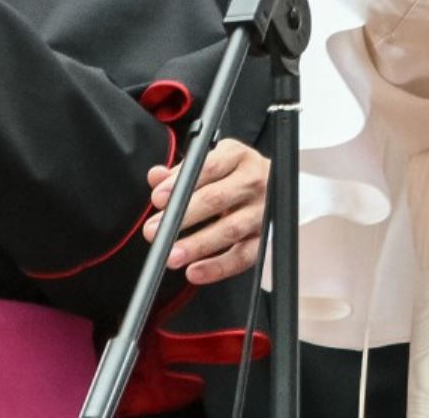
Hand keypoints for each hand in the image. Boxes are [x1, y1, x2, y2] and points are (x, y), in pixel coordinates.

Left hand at [144, 138, 269, 285]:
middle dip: (182, 217)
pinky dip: (218, 267)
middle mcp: (254, 181)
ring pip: (230, 229)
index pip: (209, 167)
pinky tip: (195, 272)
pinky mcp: (265, 238)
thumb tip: (156, 177)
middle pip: (217, 199)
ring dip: (197, 245)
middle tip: (153, 231)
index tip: (157, 198)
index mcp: (238, 157)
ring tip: (171, 256)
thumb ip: (182, 172)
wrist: (275, 188)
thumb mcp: (212, 163)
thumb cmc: (235, 176)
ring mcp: (262, 210)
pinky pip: (243, 256)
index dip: (180, 184)